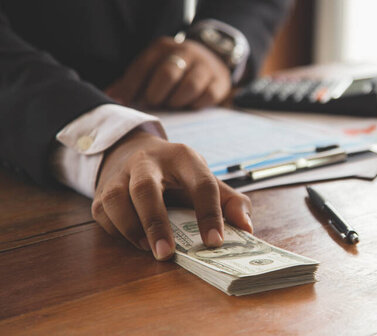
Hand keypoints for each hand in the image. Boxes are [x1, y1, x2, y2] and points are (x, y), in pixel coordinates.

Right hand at [92, 130, 252, 260]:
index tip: (216, 242)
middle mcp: (148, 162)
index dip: (210, 213)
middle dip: (155, 223)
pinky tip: (136, 241)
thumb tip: (246, 228)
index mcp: (183, 157)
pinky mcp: (103, 190)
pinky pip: (104, 213)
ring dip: (132, 228)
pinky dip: (118, 231)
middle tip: (167, 253)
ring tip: (150, 249)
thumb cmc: (177, 175)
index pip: (201, 182)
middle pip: (145, 188)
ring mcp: (121, 174)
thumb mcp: (206, 179)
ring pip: (117, 200)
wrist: (134, 151)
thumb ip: (230, 202)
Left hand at [105, 37, 231, 109]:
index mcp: (162, 47)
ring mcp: (204, 66)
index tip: (123, 104)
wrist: (213, 55)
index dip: (131, 87)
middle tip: (154, 102)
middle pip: (167, 74)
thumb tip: (110, 98)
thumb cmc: (174, 67)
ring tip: (172, 103)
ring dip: (176, 100)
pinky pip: (207, 96)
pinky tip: (190, 105)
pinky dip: (196, 104)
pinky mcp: (219, 81)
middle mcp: (185, 52)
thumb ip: (131, 81)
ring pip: (189, 85)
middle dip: (156, 94)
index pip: (143, 66)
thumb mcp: (153, 65)